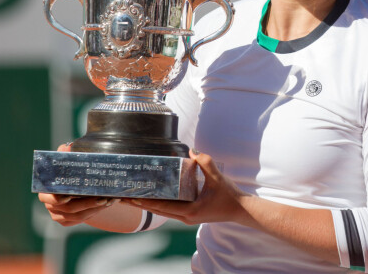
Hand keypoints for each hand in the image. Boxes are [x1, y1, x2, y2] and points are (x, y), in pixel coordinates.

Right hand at [38, 143, 118, 226]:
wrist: (74, 187)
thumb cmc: (70, 172)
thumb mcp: (68, 162)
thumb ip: (65, 154)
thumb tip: (66, 147)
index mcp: (46, 191)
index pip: (47, 197)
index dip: (56, 198)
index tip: (68, 196)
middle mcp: (50, 205)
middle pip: (68, 208)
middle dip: (87, 203)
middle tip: (102, 198)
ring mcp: (59, 215)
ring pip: (78, 215)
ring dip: (95, 208)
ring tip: (109, 200)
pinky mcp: (68, 221)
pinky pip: (83, 219)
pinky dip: (96, 212)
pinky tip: (107, 204)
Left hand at [121, 149, 248, 225]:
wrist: (241, 209)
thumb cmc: (229, 195)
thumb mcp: (217, 178)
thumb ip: (205, 162)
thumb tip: (191, 150)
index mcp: (190, 210)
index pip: (162, 206)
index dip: (146, 201)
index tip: (132, 196)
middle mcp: (186, 217)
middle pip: (159, 210)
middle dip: (143, 203)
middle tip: (126, 196)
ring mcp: (188, 218)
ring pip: (165, 211)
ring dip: (151, 204)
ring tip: (136, 196)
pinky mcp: (191, 215)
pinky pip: (172, 210)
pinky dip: (162, 204)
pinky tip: (156, 196)